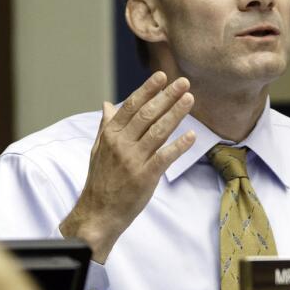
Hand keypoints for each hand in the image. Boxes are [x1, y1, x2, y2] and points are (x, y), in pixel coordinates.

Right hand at [60, 72, 195, 261]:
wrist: (98, 213)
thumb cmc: (100, 181)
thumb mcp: (98, 150)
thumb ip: (106, 126)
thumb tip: (108, 104)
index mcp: (110, 135)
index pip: (131, 106)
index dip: (148, 90)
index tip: (162, 77)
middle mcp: (121, 144)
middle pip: (147, 114)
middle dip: (167, 96)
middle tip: (183, 82)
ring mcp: (133, 160)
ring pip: (158, 131)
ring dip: (176, 113)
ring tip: (190, 99)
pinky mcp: (145, 177)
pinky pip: (165, 157)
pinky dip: (179, 146)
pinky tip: (192, 136)